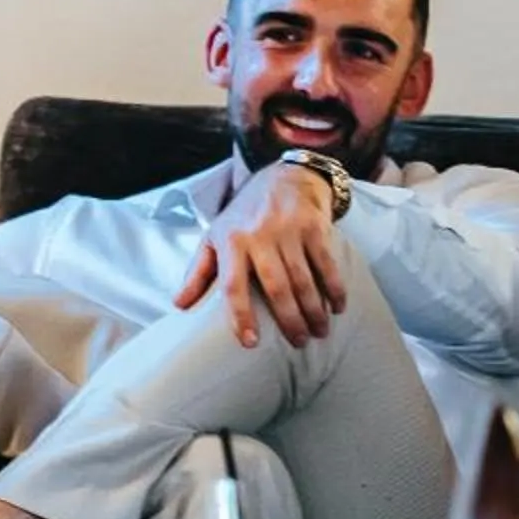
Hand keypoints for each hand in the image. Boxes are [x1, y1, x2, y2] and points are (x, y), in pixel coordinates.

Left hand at [179, 162, 346, 349]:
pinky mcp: (314, 226)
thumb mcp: (216, 236)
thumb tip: (179, 305)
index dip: (240, 316)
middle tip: (299, 343)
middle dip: (289, 319)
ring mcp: (289, 230)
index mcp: (231, 242)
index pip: (232, 285)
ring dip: (313, 309)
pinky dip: (334, 287)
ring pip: (302, 278)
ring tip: (319, 332)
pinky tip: (338, 306)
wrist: (284, 175)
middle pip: (275, 286)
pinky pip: (325, 263)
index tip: (250, 342)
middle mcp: (259, 236)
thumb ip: (199, 272)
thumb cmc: (245, 214)